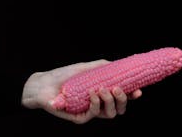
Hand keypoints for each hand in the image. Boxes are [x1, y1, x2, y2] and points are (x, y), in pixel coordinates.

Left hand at [21, 59, 142, 123]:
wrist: (43, 83)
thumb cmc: (62, 76)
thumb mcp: (84, 68)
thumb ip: (101, 66)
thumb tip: (117, 64)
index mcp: (100, 95)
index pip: (120, 99)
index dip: (132, 97)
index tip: (139, 90)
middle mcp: (97, 105)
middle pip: (119, 110)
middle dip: (123, 99)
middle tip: (117, 88)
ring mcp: (89, 112)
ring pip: (110, 114)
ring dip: (109, 101)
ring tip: (102, 89)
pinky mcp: (80, 118)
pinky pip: (94, 114)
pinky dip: (95, 103)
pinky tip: (91, 93)